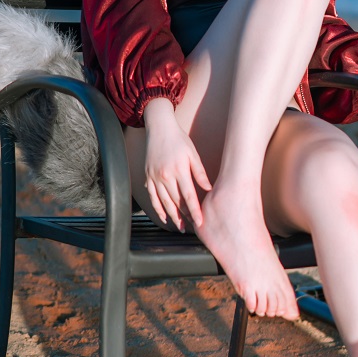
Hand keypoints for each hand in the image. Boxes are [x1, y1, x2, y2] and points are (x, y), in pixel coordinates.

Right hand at [142, 98, 211, 230]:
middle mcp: (165, 176)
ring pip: (164, 202)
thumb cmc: (178, 139)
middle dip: (185, 216)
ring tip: (181, 227)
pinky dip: (158, 209)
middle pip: (176, 202)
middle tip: (193, 228)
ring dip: (173, 216)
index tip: (200, 222)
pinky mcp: (148, 177)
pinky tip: (165, 218)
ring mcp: (154, 177)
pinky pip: (153, 198)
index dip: (195, 211)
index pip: (189, 196)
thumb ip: (200, 172)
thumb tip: (209, 189)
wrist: (158, 128)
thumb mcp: (192, 153)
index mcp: (178, 170)